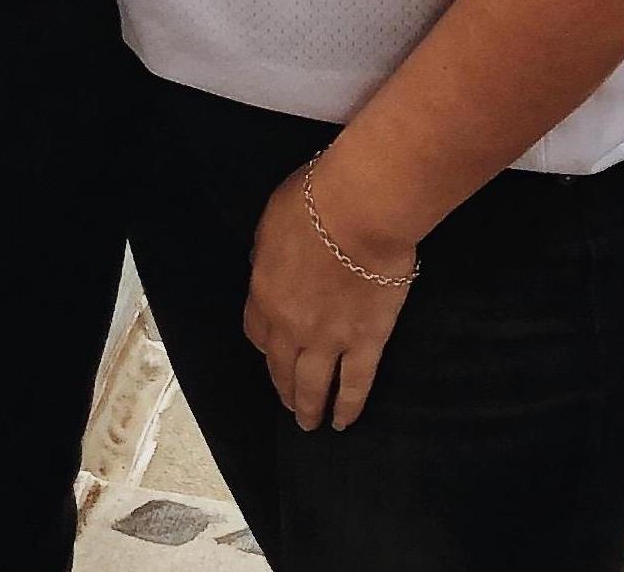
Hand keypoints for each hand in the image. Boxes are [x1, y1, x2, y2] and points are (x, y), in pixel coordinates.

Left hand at [243, 157, 415, 432]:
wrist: (360, 210)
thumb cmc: (316, 200)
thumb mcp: (273, 219)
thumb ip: (268, 249)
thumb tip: (267, 263)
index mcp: (265, 293)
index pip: (257, 332)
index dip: (265, 344)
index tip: (271, 351)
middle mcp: (291, 326)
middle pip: (281, 366)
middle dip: (282, 387)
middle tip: (288, 403)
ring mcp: (328, 339)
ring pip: (312, 385)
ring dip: (308, 406)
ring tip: (310, 422)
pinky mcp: (366, 342)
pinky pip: (354, 384)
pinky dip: (348, 406)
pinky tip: (344, 421)